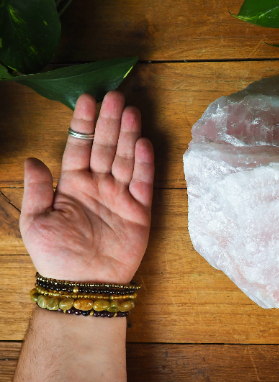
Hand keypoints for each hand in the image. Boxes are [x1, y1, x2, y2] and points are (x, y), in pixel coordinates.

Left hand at [20, 92, 153, 283]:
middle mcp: (98, 185)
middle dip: (110, 122)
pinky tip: (143, 143)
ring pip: (124, 158)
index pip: (79, 146)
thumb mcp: (35, 222)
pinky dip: (143, 163)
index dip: (84, 123)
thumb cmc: (56, 255)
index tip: (88, 99)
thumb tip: (31, 158)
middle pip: (105, 146)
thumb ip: (36, 189)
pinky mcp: (139, 210)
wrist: (84, 284)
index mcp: (72, 184)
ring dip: (128, 135)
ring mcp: (120, 196)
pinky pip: (142, 182)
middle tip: (116, 97)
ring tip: (131, 112)